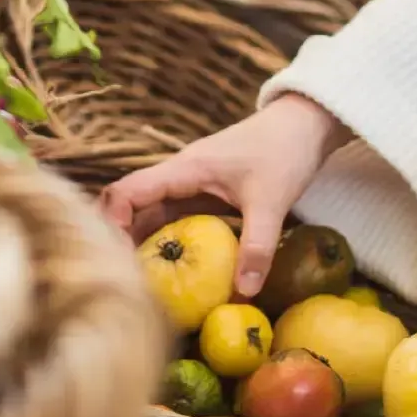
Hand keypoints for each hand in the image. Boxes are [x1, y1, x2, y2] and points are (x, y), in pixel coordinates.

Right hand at [100, 94, 350, 297]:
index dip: (110, 223)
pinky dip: (172, 243)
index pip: (128, 191)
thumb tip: (244, 294)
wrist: (306, 123)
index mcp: (185, 170)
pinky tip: (176, 272)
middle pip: (134, 208)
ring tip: (142, 287)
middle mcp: (181, 176)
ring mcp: (193, 185)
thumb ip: (258, 247)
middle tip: (123, 285)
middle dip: (122, 243)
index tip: (113, 261)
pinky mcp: (208, 193)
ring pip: (154, 216)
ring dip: (145, 246)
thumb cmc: (285, 151)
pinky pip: (178, 220)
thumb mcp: (273, 201)